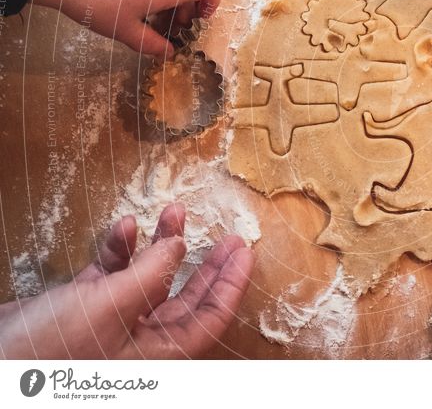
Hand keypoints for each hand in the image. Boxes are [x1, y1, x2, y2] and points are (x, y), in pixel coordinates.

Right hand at [0, 203, 253, 358]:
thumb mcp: (112, 307)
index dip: (232, 284)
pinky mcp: (84, 310)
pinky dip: (120, 250)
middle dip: (206, 264)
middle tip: (226, 236)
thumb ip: (152, 274)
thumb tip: (179, 246)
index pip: (211, 319)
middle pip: (187, 299)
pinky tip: (124, 227)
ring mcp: (111, 325)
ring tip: (172, 212)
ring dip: (160, 246)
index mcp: (159, 355)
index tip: (245, 251)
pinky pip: (113, 275)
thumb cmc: (49, 354)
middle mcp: (140, 342)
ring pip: (149, 280)